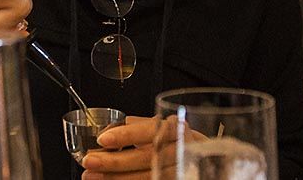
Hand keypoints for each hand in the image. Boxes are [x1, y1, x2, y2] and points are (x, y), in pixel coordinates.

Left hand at [81, 116, 208, 178]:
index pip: (151, 130)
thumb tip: (111, 130)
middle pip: (147, 157)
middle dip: (115, 161)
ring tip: (92, 177)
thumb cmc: (182, 142)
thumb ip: (141, 127)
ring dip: (117, 179)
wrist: (211, 161)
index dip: (126, 135)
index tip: (103, 139)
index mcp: (178, 128)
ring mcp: (183, 170)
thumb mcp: (165, 128)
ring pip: (149, 176)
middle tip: (90, 161)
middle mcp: (184, 149)